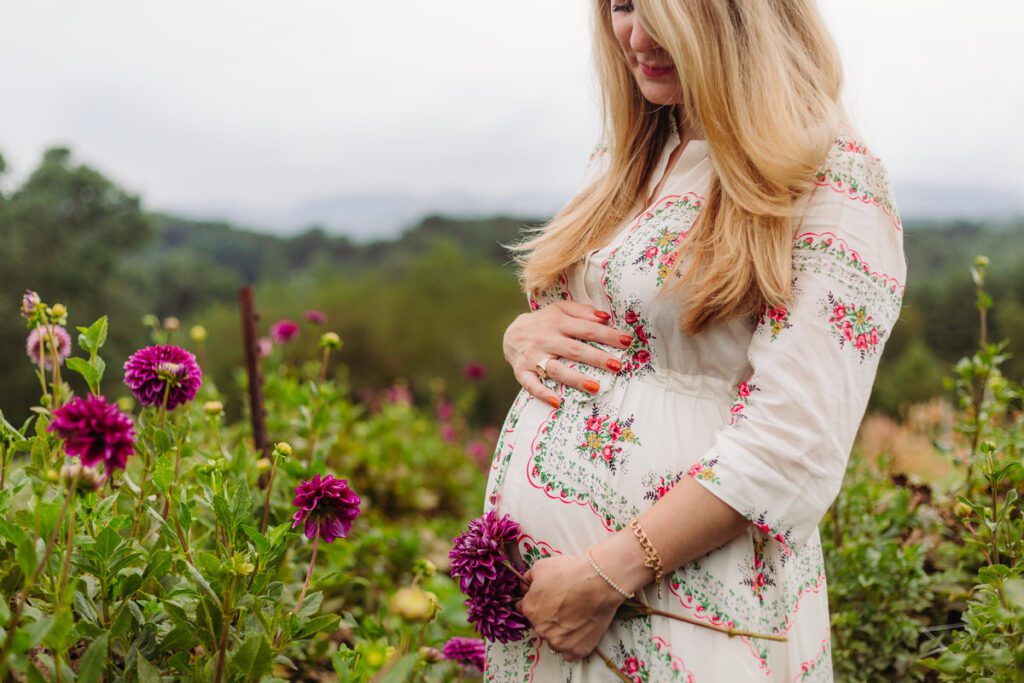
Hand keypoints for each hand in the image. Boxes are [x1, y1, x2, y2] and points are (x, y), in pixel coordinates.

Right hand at [503, 301, 633, 406]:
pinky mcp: (522, 372)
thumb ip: (582, 311)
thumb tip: (606, 317)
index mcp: (557, 322)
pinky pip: (532, 385)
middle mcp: (546, 339)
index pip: (587, 329)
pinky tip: (558, 402)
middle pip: (574, 350)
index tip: (627, 342)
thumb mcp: (560, 309)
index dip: (608, 335)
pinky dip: (543, 394)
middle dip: (597, 358)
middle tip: (617, 366)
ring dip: (576, 379)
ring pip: (557, 369)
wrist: (510, 333)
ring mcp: (533, 357)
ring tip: (595, 387)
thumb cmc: (543, 322)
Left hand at [513, 554, 625, 661]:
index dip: (537, 602)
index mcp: (530, 610)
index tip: (547, 598)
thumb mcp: (541, 566)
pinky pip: (569, 653)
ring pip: (554, 639)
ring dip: (560, 632)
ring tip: (574, 617)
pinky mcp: (577, 650)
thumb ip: (528, 579)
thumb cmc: (570, 572)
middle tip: (564, 604)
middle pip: (540, 624)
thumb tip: (525, 585)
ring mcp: (559, 642)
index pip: (526, 609)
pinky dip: (572, 644)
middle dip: (548, 616)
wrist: (599, 581)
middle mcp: (541, 629)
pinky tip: (578, 632)